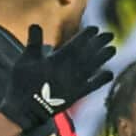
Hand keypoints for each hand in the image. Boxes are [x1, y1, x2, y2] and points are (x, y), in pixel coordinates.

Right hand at [0, 24, 117, 135]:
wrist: (25, 111)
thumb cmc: (22, 84)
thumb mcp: (24, 60)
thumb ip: (33, 42)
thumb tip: (35, 24)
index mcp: (58, 60)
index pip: (77, 44)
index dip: (88, 35)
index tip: (95, 28)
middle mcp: (69, 70)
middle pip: (89, 53)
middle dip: (100, 43)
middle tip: (110, 35)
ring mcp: (74, 84)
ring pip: (93, 67)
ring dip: (104, 58)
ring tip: (113, 49)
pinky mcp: (75, 96)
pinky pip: (92, 86)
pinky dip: (101, 80)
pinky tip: (110, 73)